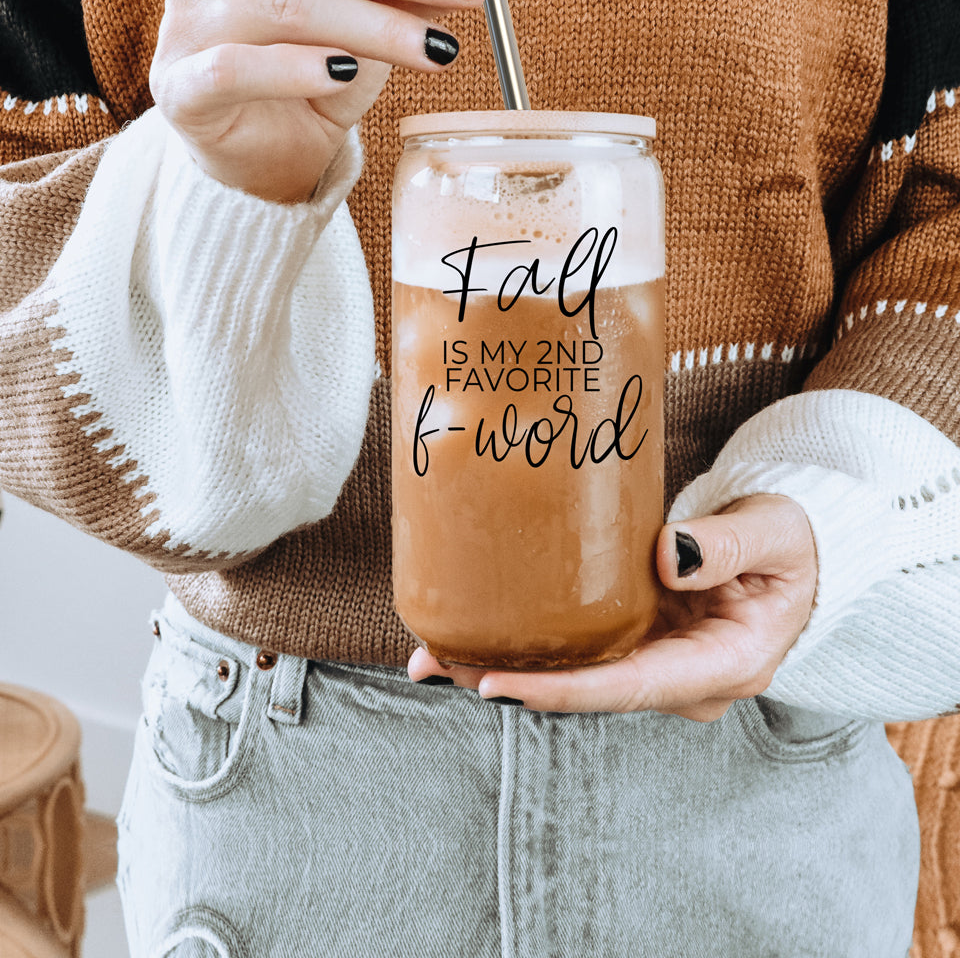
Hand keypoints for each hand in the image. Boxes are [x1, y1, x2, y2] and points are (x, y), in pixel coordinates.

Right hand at [150, 0, 516, 202]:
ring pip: (291, 5)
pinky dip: (299, 68)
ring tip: (438, 49)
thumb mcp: (370, 24)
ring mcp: (187, 22)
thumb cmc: (308, 80)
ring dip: (376, 25)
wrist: (258, 162)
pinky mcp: (181, 86)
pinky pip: (241, 67)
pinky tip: (345, 74)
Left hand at [407, 494, 818, 721]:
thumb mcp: (777, 532)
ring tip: (428, 652)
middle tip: (434, 661)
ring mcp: (654, 664)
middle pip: (585, 691)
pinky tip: (469, 633)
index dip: (559, 690)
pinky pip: (573, 650)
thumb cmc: (792, 543)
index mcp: (722, 665)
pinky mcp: (634, 640)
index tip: (496, 684)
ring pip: (570, 676)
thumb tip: (668, 557)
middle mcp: (679, 680)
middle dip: (509, 682)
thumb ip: (729, 542)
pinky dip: (524, 644)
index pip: (628, 688)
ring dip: (501, 667)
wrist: (795, 553)